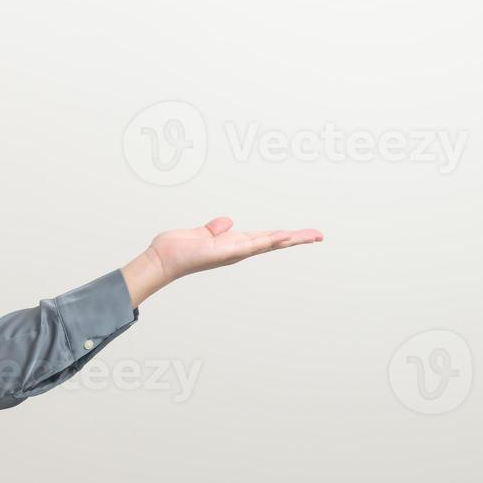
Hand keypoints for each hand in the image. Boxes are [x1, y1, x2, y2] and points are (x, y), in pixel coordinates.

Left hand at [120, 217, 323, 308]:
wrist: (163, 259)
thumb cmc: (178, 249)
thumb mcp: (200, 234)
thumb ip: (214, 228)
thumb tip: (226, 222)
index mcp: (233, 244)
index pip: (265, 238)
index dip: (284, 235)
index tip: (304, 233)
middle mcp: (237, 250)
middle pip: (273, 242)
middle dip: (297, 239)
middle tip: (319, 235)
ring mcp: (233, 252)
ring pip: (268, 243)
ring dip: (289, 238)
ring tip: (310, 235)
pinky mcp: (226, 251)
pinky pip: (251, 245)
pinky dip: (268, 240)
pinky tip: (284, 236)